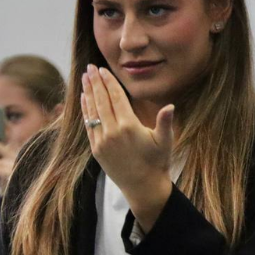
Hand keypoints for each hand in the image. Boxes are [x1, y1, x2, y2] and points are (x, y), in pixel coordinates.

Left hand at [80, 64, 172, 230]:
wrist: (143, 187)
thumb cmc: (157, 162)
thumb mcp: (164, 141)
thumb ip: (165, 122)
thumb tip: (170, 106)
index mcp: (129, 127)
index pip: (116, 98)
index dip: (109, 82)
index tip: (103, 70)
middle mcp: (113, 132)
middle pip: (102, 101)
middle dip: (95, 83)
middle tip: (90, 67)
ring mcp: (102, 141)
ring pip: (92, 112)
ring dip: (88, 93)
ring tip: (84, 78)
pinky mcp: (96, 149)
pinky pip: (89, 125)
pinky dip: (86, 111)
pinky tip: (84, 99)